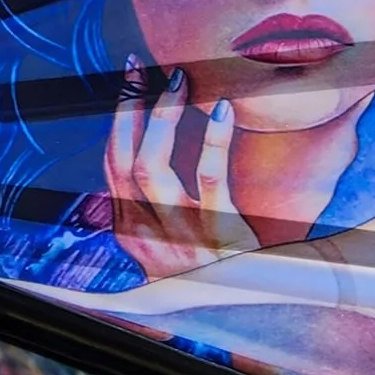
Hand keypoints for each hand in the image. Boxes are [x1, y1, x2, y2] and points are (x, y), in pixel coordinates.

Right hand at [107, 64, 256, 279]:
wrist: (263, 307)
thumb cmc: (217, 270)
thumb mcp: (172, 248)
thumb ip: (153, 212)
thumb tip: (145, 154)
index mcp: (133, 235)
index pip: (111, 168)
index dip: (116, 123)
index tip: (127, 83)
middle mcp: (148, 237)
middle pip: (122, 162)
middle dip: (127, 109)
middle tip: (139, 67)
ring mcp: (181, 238)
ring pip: (150, 168)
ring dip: (160, 118)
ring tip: (179, 81)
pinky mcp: (220, 236)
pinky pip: (210, 180)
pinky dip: (213, 141)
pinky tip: (223, 109)